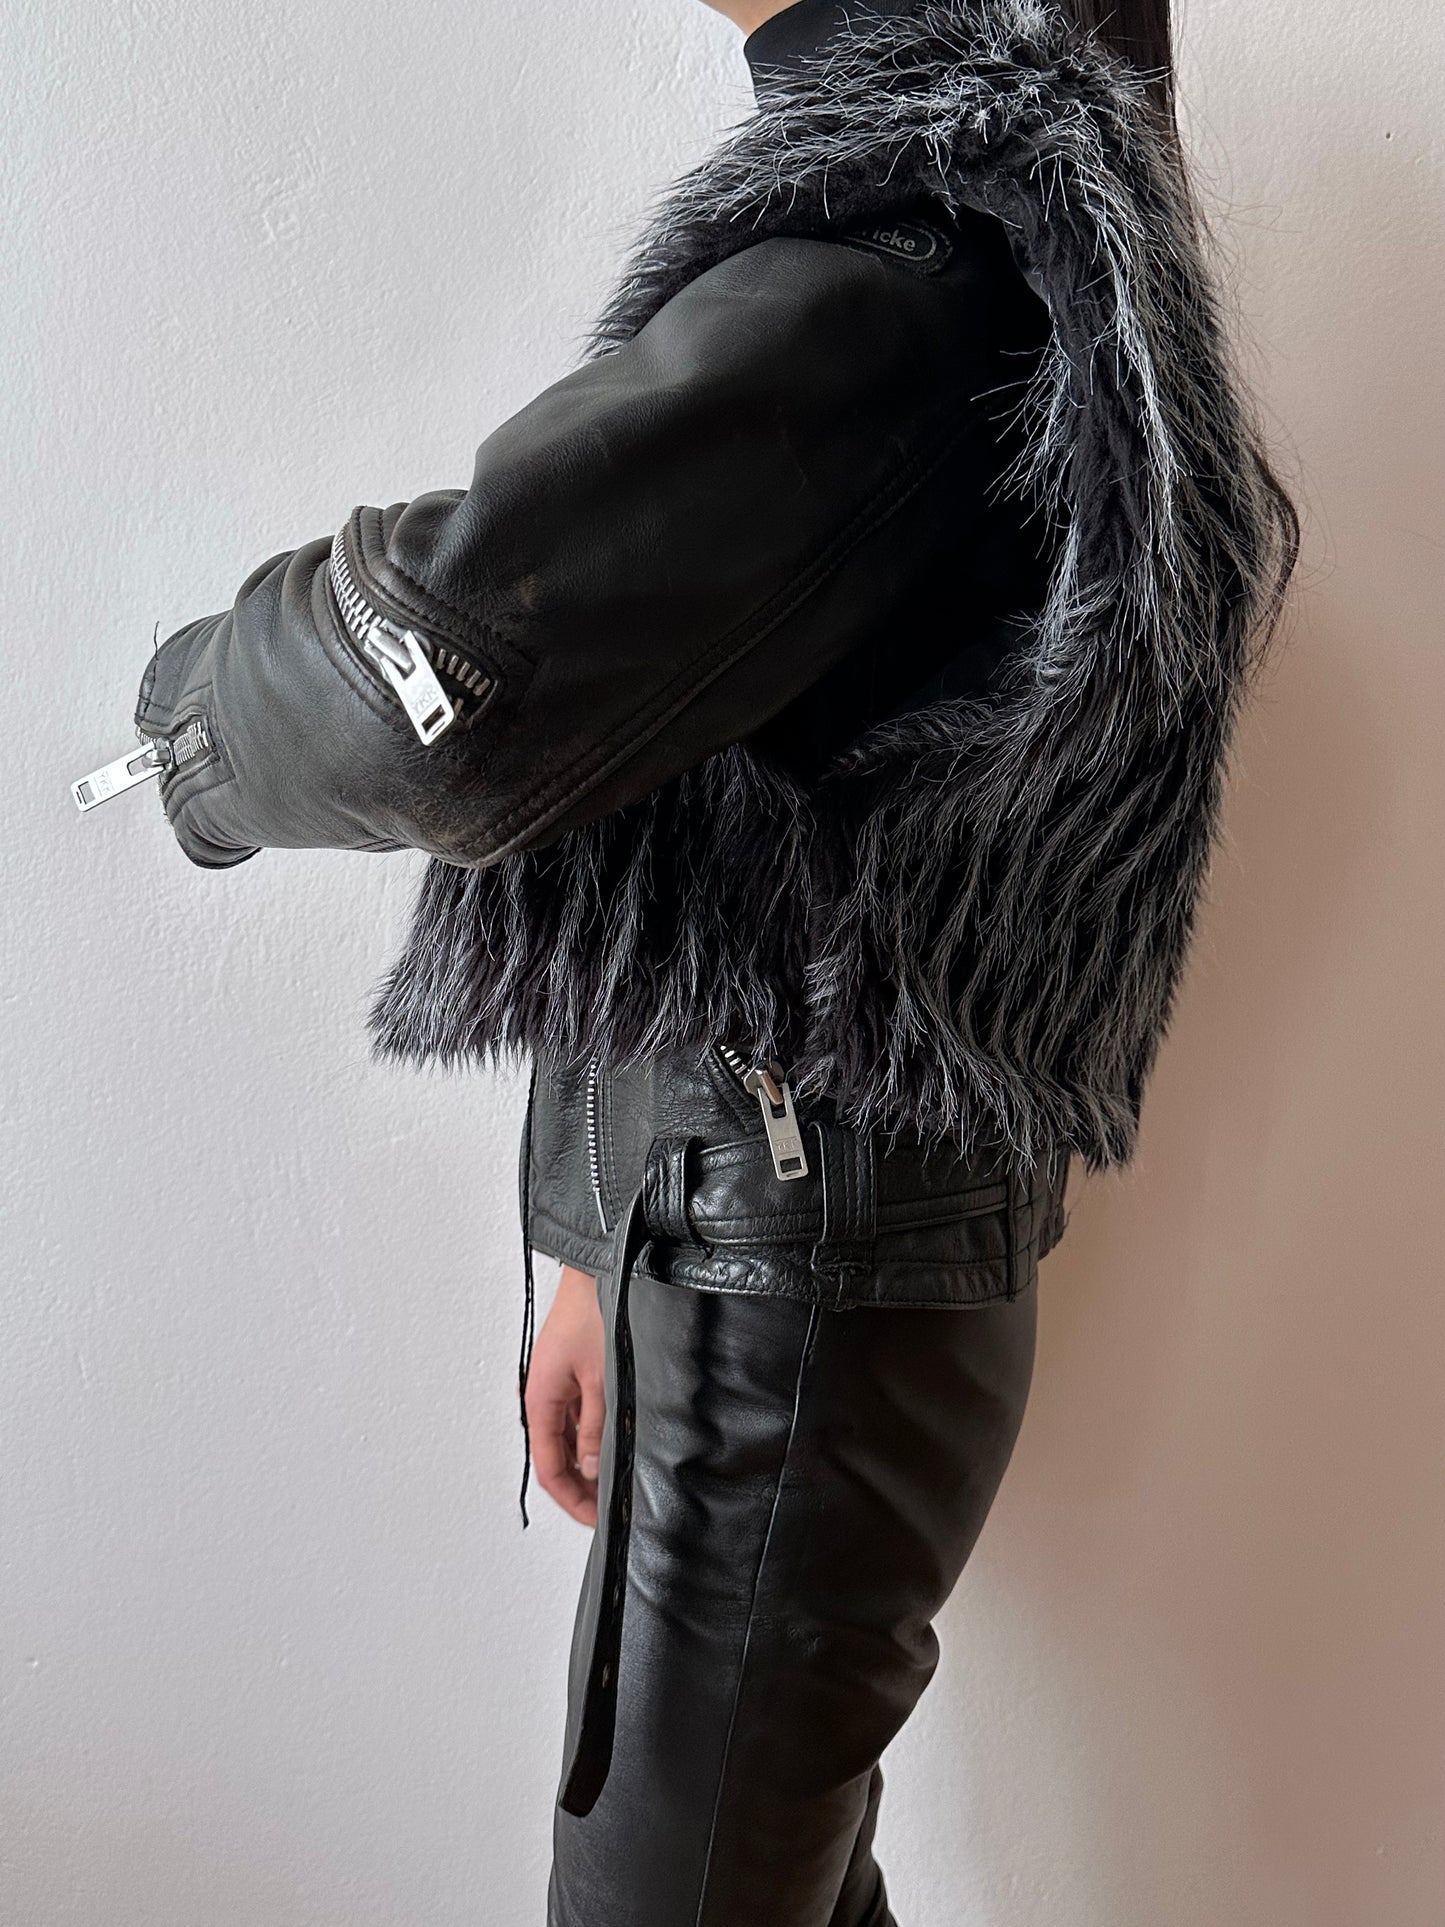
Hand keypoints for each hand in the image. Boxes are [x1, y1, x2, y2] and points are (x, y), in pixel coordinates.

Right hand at [525, 1265, 605, 1525]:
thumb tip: (594, 1467)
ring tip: (616, 1482)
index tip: (595, 1519)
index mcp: (541, 1401)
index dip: (572, 1499)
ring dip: (588, 1462)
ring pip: (569, 1439)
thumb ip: (596, 1427)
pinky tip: (615, 1445)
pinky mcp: (574, 1373)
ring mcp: (559, 1386)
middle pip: (557, 1458)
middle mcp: (545, 1397)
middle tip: (609, 1509)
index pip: (550, 1468)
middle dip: (581, 1487)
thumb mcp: (601, 1380)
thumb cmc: (594, 1312)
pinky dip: (593, 1437)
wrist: (599, 1269)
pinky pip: (579, 1418)